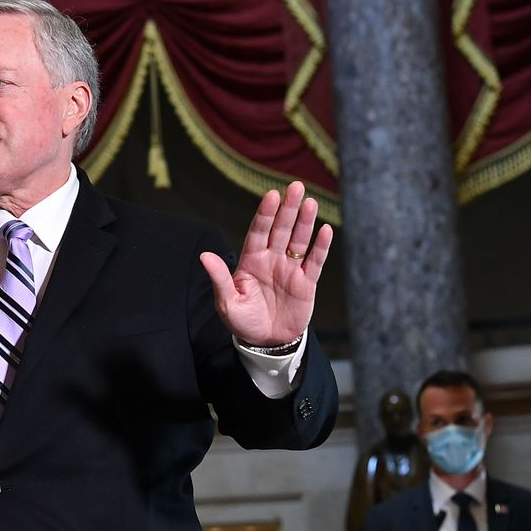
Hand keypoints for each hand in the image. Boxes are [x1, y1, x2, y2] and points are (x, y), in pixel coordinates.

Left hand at [199, 181, 332, 347]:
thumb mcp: (227, 302)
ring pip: (300, 241)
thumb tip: (204, 256)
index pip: (259, 232)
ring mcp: (290, 270)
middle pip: (282, 229)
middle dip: (289, 209)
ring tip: (311, 202)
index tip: (272, 195)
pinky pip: (315, 261)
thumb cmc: (243, 322)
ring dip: (305, 222)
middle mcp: (272, 260)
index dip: (266, 214)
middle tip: (296, 187)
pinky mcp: (306, 283)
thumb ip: (219, 278)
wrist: (266, 343)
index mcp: (251, 261)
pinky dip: (321, 246)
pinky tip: (325, 229)